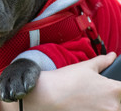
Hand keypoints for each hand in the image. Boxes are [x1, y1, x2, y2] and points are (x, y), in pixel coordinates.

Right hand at [0, 52, 120, 110]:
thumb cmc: (66, 80)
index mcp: (114, 89)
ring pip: (108, 110)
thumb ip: (103, 61)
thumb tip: (113, 56)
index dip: (116, 87)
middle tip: (90, 93)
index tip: (106, 87)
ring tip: (84, 100)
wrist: (47, 95)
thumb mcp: (85, 66)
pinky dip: (91, 110)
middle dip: (107, 98)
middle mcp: (113, 106)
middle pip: (117, 103)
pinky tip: (80, 106)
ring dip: (100, 106)